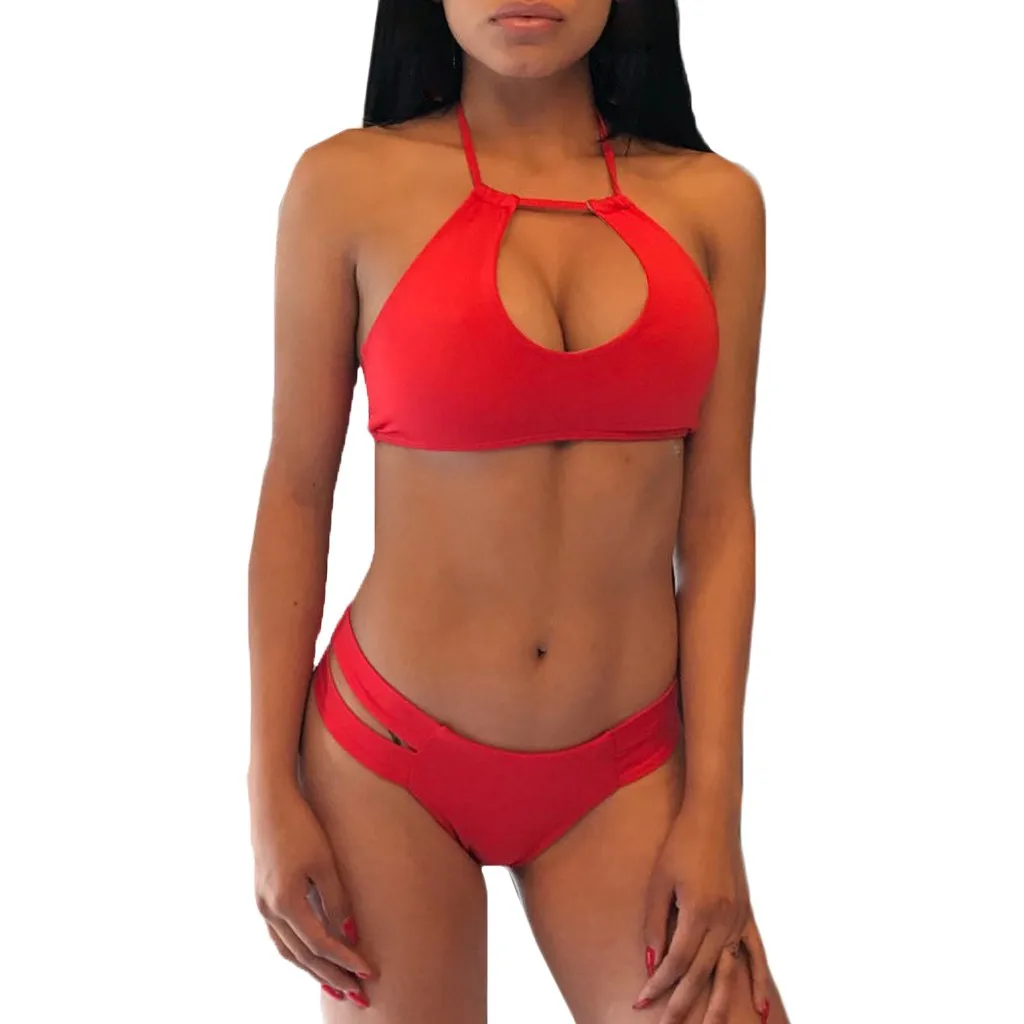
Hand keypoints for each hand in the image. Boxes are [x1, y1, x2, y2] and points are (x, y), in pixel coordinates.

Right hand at [250, 776, 374, 1004]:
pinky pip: (281, 937)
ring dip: (313, 970)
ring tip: (337, 986)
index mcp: (286, 903)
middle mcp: (270, 910)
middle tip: (358, 996)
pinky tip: (312, 957)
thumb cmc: (302, 825)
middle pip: (303, 957)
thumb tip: (348, 935)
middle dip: (331, 977)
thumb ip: (336, 901)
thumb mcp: (324, 862)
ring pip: (289, 951)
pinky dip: (298, 953)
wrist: (270, 801)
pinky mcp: (264, 896)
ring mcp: (262, 905)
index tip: (370, 974)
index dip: (346, 961)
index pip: (321, 945)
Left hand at [634, 804, 769, 1021]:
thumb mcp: (659, 881)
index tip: (640, 1003)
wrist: (713, 817)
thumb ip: (655, 924)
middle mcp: (723, 922)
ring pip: (729, 973)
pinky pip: (756, 956)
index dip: (657, 986)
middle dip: (682, 1005)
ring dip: (719, 1005)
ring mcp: (738, 921)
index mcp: (698, 913)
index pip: (675, 963)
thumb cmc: (680, 844)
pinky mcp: (747, 915)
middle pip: (701, 975)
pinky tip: (759, 1009)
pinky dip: (758, 983)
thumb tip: (652, 963)